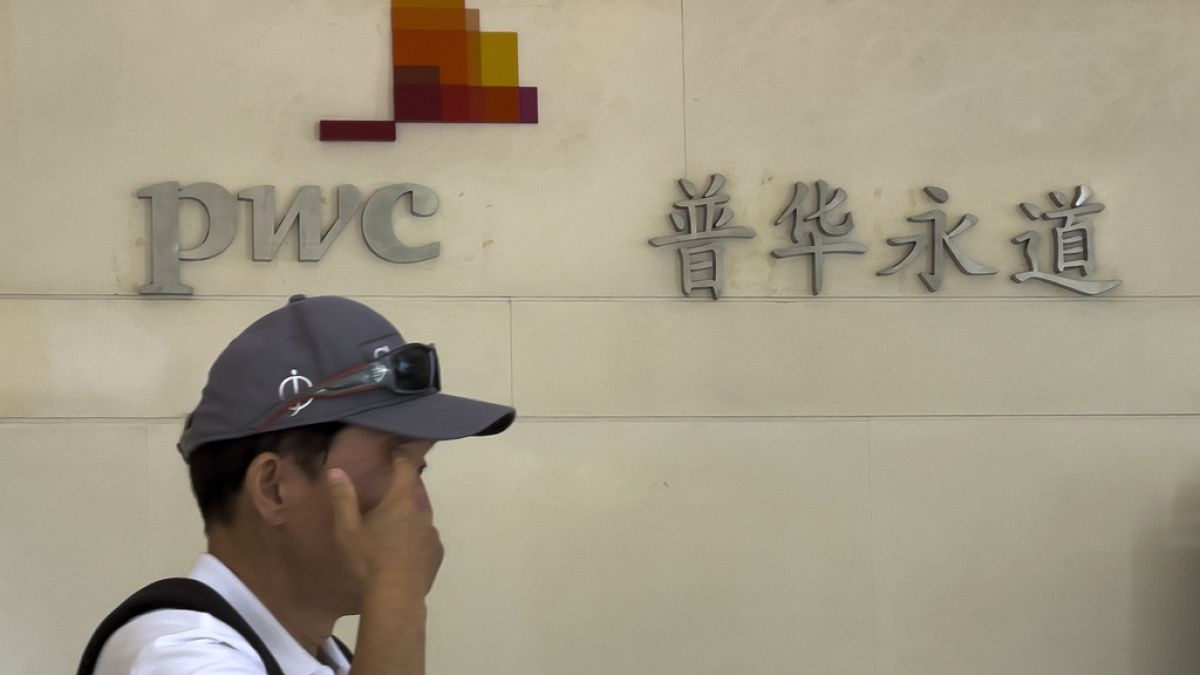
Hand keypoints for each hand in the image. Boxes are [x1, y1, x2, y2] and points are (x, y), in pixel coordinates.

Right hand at [327, 456, 443, 598]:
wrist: (395, 597)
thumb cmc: (368, 560)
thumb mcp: (348, 529)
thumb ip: (343, 498)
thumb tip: (336, 470)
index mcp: (402, 501)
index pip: (405, 468)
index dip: (400, 456)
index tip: (395, 451)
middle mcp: (422, 512)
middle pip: (414, 493)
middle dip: (402, 490)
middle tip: (387, 495)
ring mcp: (432, 534)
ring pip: (420, 517)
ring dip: (409, 517)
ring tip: (392, 529)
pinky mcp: (437, 554)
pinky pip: (426, 539)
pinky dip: (416, 539)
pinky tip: (403, 552)